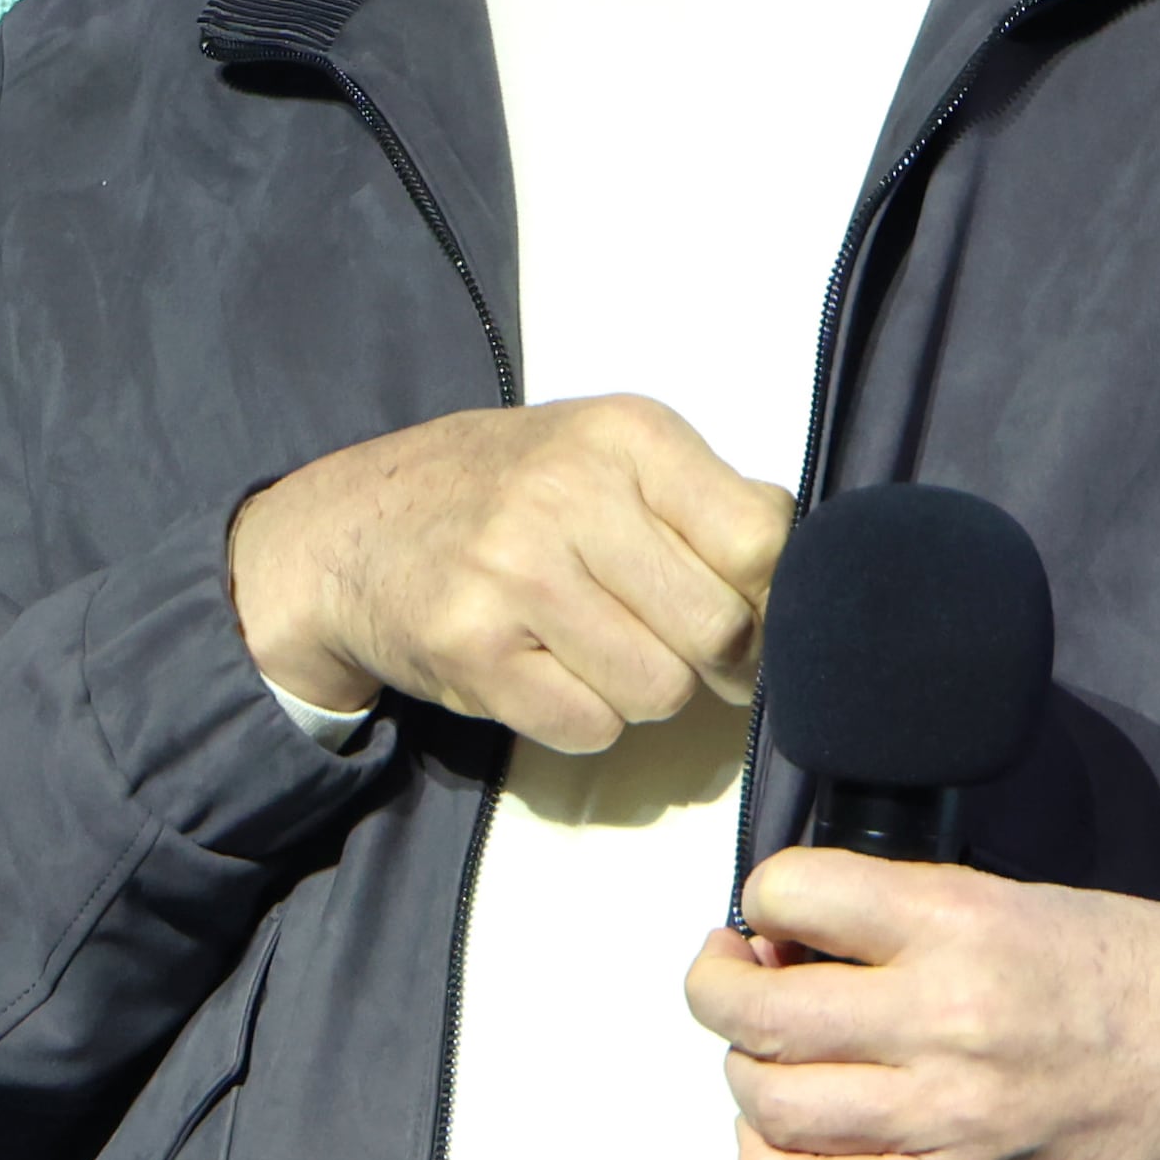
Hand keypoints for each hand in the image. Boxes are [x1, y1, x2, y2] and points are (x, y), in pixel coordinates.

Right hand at [225, 396, 791, 752]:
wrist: (344, 529)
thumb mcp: (603, 455)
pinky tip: (538, 670)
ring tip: (584, 646)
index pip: (762, 542)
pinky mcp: (470, 646)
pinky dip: (578, 717)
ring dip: (635, 690)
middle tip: (658, 639)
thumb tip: (814, 581)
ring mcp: (513, 569)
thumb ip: (704, 503)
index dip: (770, 601)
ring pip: (659, 691)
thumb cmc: (500, 494)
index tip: (739, 611)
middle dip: (705, 658)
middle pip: (719, 631)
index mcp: (624, 433)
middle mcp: (568, 490)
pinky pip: (588, 726)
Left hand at [685, 850, 1159, 1159]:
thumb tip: (787, 944)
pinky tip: (778, 1139)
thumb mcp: (1009, 900)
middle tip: (738, 978)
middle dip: (717, 988)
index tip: (775, 917)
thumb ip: (897, 919)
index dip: (763, 899)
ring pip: (772, 1104)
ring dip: (744, 1074)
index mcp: (955, 922)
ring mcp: (946, 1114)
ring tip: (770, 1056)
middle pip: (755, 1012)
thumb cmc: (1124, 968)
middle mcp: (940, 1018)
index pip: (792, 892)